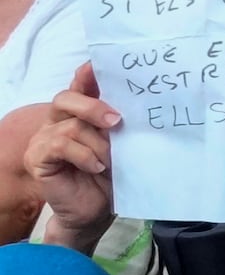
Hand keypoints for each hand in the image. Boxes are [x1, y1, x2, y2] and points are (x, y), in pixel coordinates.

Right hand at [16, 66, 116, 239]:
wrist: (96, 210)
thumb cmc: (112, 174)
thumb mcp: (121, 142)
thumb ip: (120, 121)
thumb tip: (137, 101)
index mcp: (78, 112)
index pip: (80, 85)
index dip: (87, 74)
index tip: (99, 65)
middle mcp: (57, 121)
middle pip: (66, 97)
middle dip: (93, 106)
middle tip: (117, 121)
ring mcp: (43, 138)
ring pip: (71, 126)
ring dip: (97, 144)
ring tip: (110, 160)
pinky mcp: (37, 158)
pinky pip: (61, 146)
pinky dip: (84, 155)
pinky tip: (96, 167)